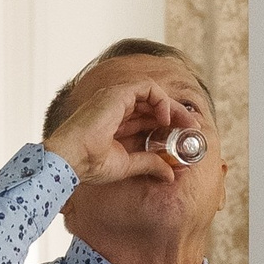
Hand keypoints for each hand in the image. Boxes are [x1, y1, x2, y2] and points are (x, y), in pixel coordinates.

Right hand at [45, 71, 204, 189]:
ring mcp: (115, 98)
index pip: (149, 118)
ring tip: (186, 124)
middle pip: (154, 105)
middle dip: (177, 115)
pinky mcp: (117, 94)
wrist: (70, 160)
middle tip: (194, 128)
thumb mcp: (127, 165)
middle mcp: (116, 107)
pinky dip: (161, 100)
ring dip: (173, 108)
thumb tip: (171, 174)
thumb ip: (149, 164)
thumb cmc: (89, 164)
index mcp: (116, 123)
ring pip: (154, 94)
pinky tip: (166, 118)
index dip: (169, 124)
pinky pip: (147, 88)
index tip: (186, 136)